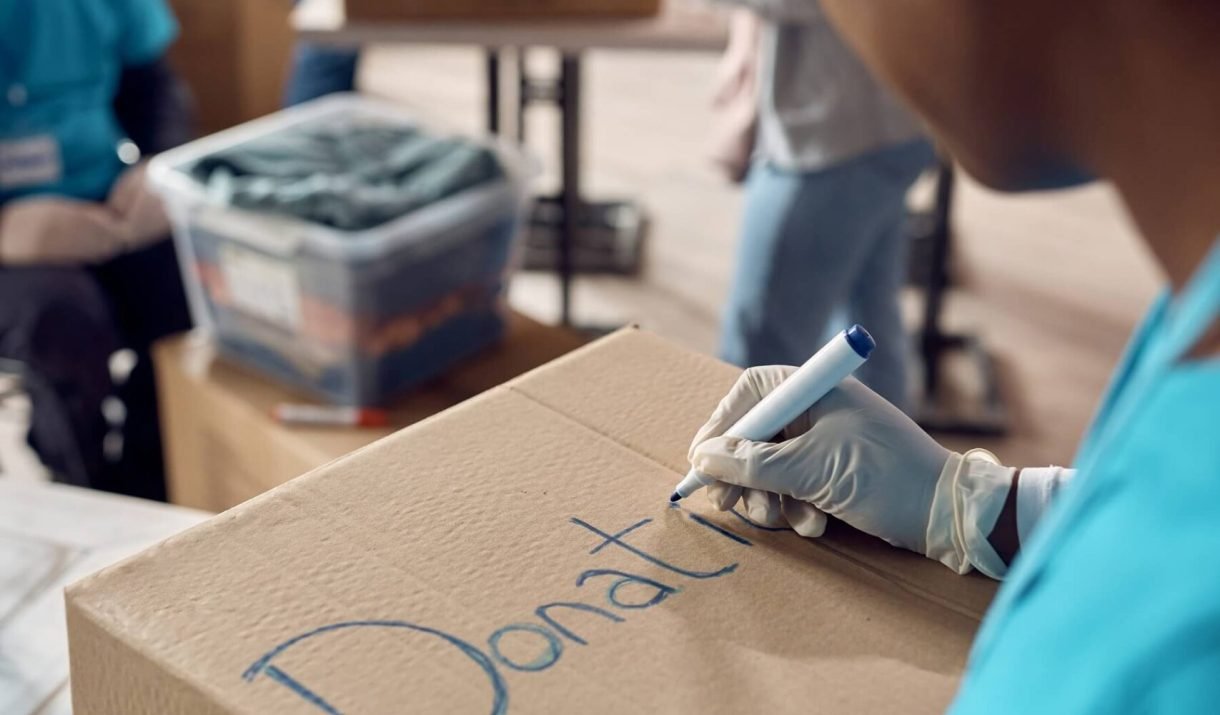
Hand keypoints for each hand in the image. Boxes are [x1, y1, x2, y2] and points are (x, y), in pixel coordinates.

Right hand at [688, 367, 1013, 575]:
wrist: (950, 513)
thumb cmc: (886, 475)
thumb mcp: (812, 469)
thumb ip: (752, 463)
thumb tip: (702, 458)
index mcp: (814, 390)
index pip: (749, 394)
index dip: (721, 426)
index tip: (701, 461)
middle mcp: (816, 410)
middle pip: (753, 436)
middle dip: (742, 474)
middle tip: (731, 504)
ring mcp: (826, 443)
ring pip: (769, 469)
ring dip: (770, 499)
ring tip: (784, 519)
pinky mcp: (834, 474)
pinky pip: (794, 488)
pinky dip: (796, 508)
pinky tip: (816, 525)